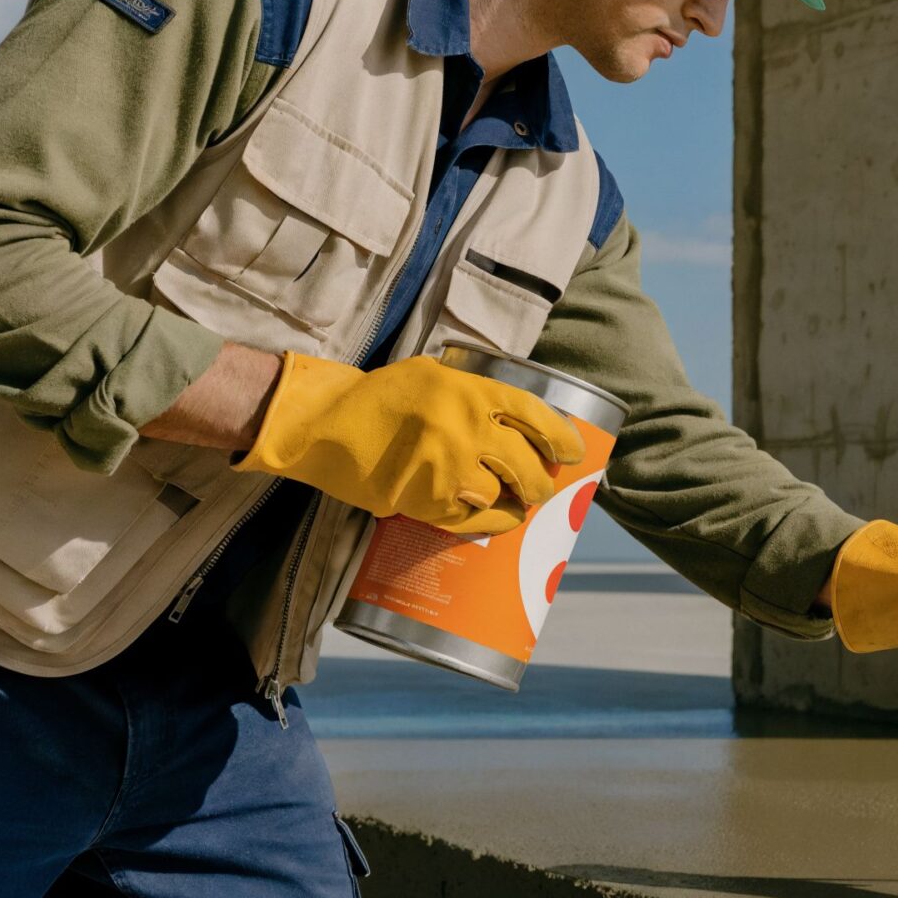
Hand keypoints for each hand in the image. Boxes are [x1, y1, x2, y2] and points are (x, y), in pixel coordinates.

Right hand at [231, 352, 584, 534]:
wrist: (323, 424)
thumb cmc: (381, 397)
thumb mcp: (435, 375)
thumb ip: (476, 394)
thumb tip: (521, 423)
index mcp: (469, 390)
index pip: (534, 415)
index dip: (561, 438)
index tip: (573, 453)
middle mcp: (464, 428)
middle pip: (526, 464)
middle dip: (542, 482)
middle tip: (543, 487)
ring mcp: (446, 467)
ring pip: (501, 495)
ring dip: (514, 504)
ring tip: (518, 504)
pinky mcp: (425, 500)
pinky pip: (472, 520)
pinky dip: (490, 522)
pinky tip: (497, 519)